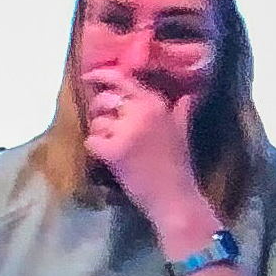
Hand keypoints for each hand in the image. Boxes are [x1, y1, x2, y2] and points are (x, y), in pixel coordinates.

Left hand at [81, 72, 213, 238]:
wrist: (175, 200)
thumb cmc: (178, 168)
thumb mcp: (182, 133)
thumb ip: (180, 111)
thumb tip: (186, 95)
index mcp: (155, 103)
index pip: (122, 79)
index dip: (102, 75)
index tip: (89, 77)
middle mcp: (141, 111)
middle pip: (105, 99)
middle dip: (100, 111)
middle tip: (108, 128)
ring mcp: (126, 130)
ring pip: (97, 122)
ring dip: (101, 135)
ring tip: (116, 148)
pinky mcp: (114, 150)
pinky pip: (92, 141)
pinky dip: (95, 150)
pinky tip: (109, 159)